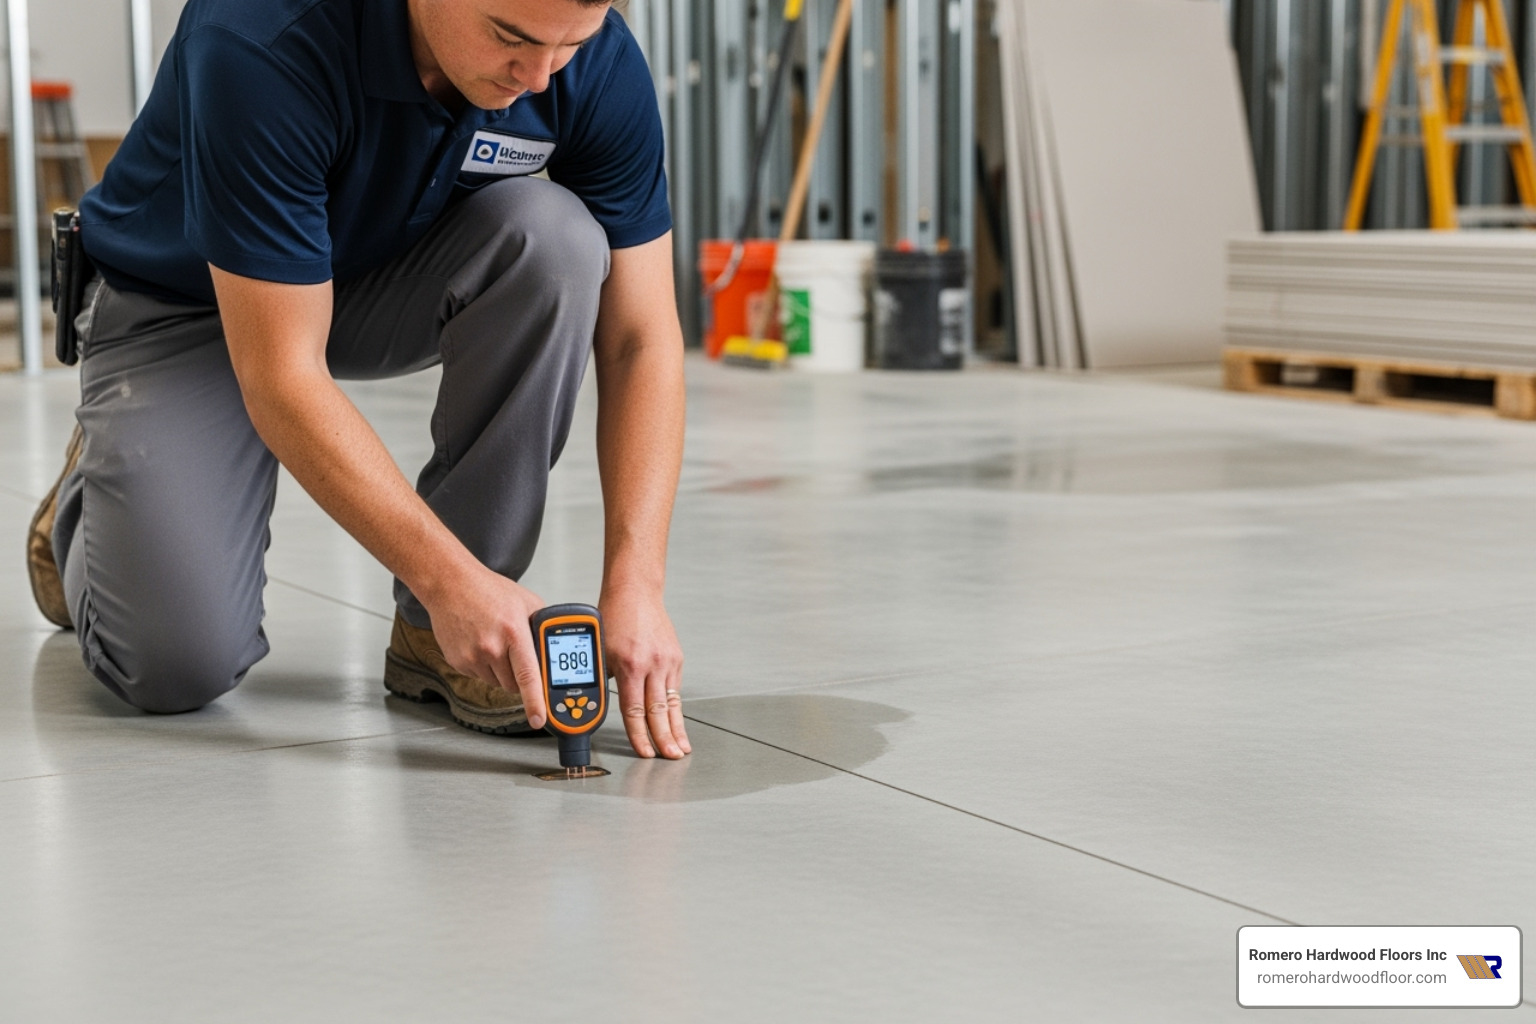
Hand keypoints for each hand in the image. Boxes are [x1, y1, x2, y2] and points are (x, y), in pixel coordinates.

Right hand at [421, 564, 549, 728]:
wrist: (450, 585)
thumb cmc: (488, 590)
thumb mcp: (527, 602)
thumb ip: (542, 627)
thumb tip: (554, 650)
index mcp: (513, 632)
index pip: (528, 675)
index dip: (536, 702)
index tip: (540, 719)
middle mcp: (491, 647)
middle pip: (514, 684)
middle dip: (521, 677)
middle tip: (517, 655)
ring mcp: (472, 657)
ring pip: (497, 683)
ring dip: (502, 672)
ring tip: (496, 643)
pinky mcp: (458, 662)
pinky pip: (480, 676)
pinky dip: (484, 667)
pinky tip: (481, 644)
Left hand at [601, 585, 688, 759]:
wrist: (636, 592)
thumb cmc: (615, 616)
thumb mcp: (601, 650)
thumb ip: (605, 678)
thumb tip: (601, 703)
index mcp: (630, 665)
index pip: (635, 710)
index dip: (639, 735)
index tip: (644, 752)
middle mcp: (652, 665)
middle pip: (659, 711)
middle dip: (665, 739)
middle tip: (671, 758)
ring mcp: (667, 661)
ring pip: (672, 703)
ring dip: (677, 729)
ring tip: (682, 748)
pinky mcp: (676, 657)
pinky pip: (675, 688)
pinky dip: (676, 708)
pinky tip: (678, 722)